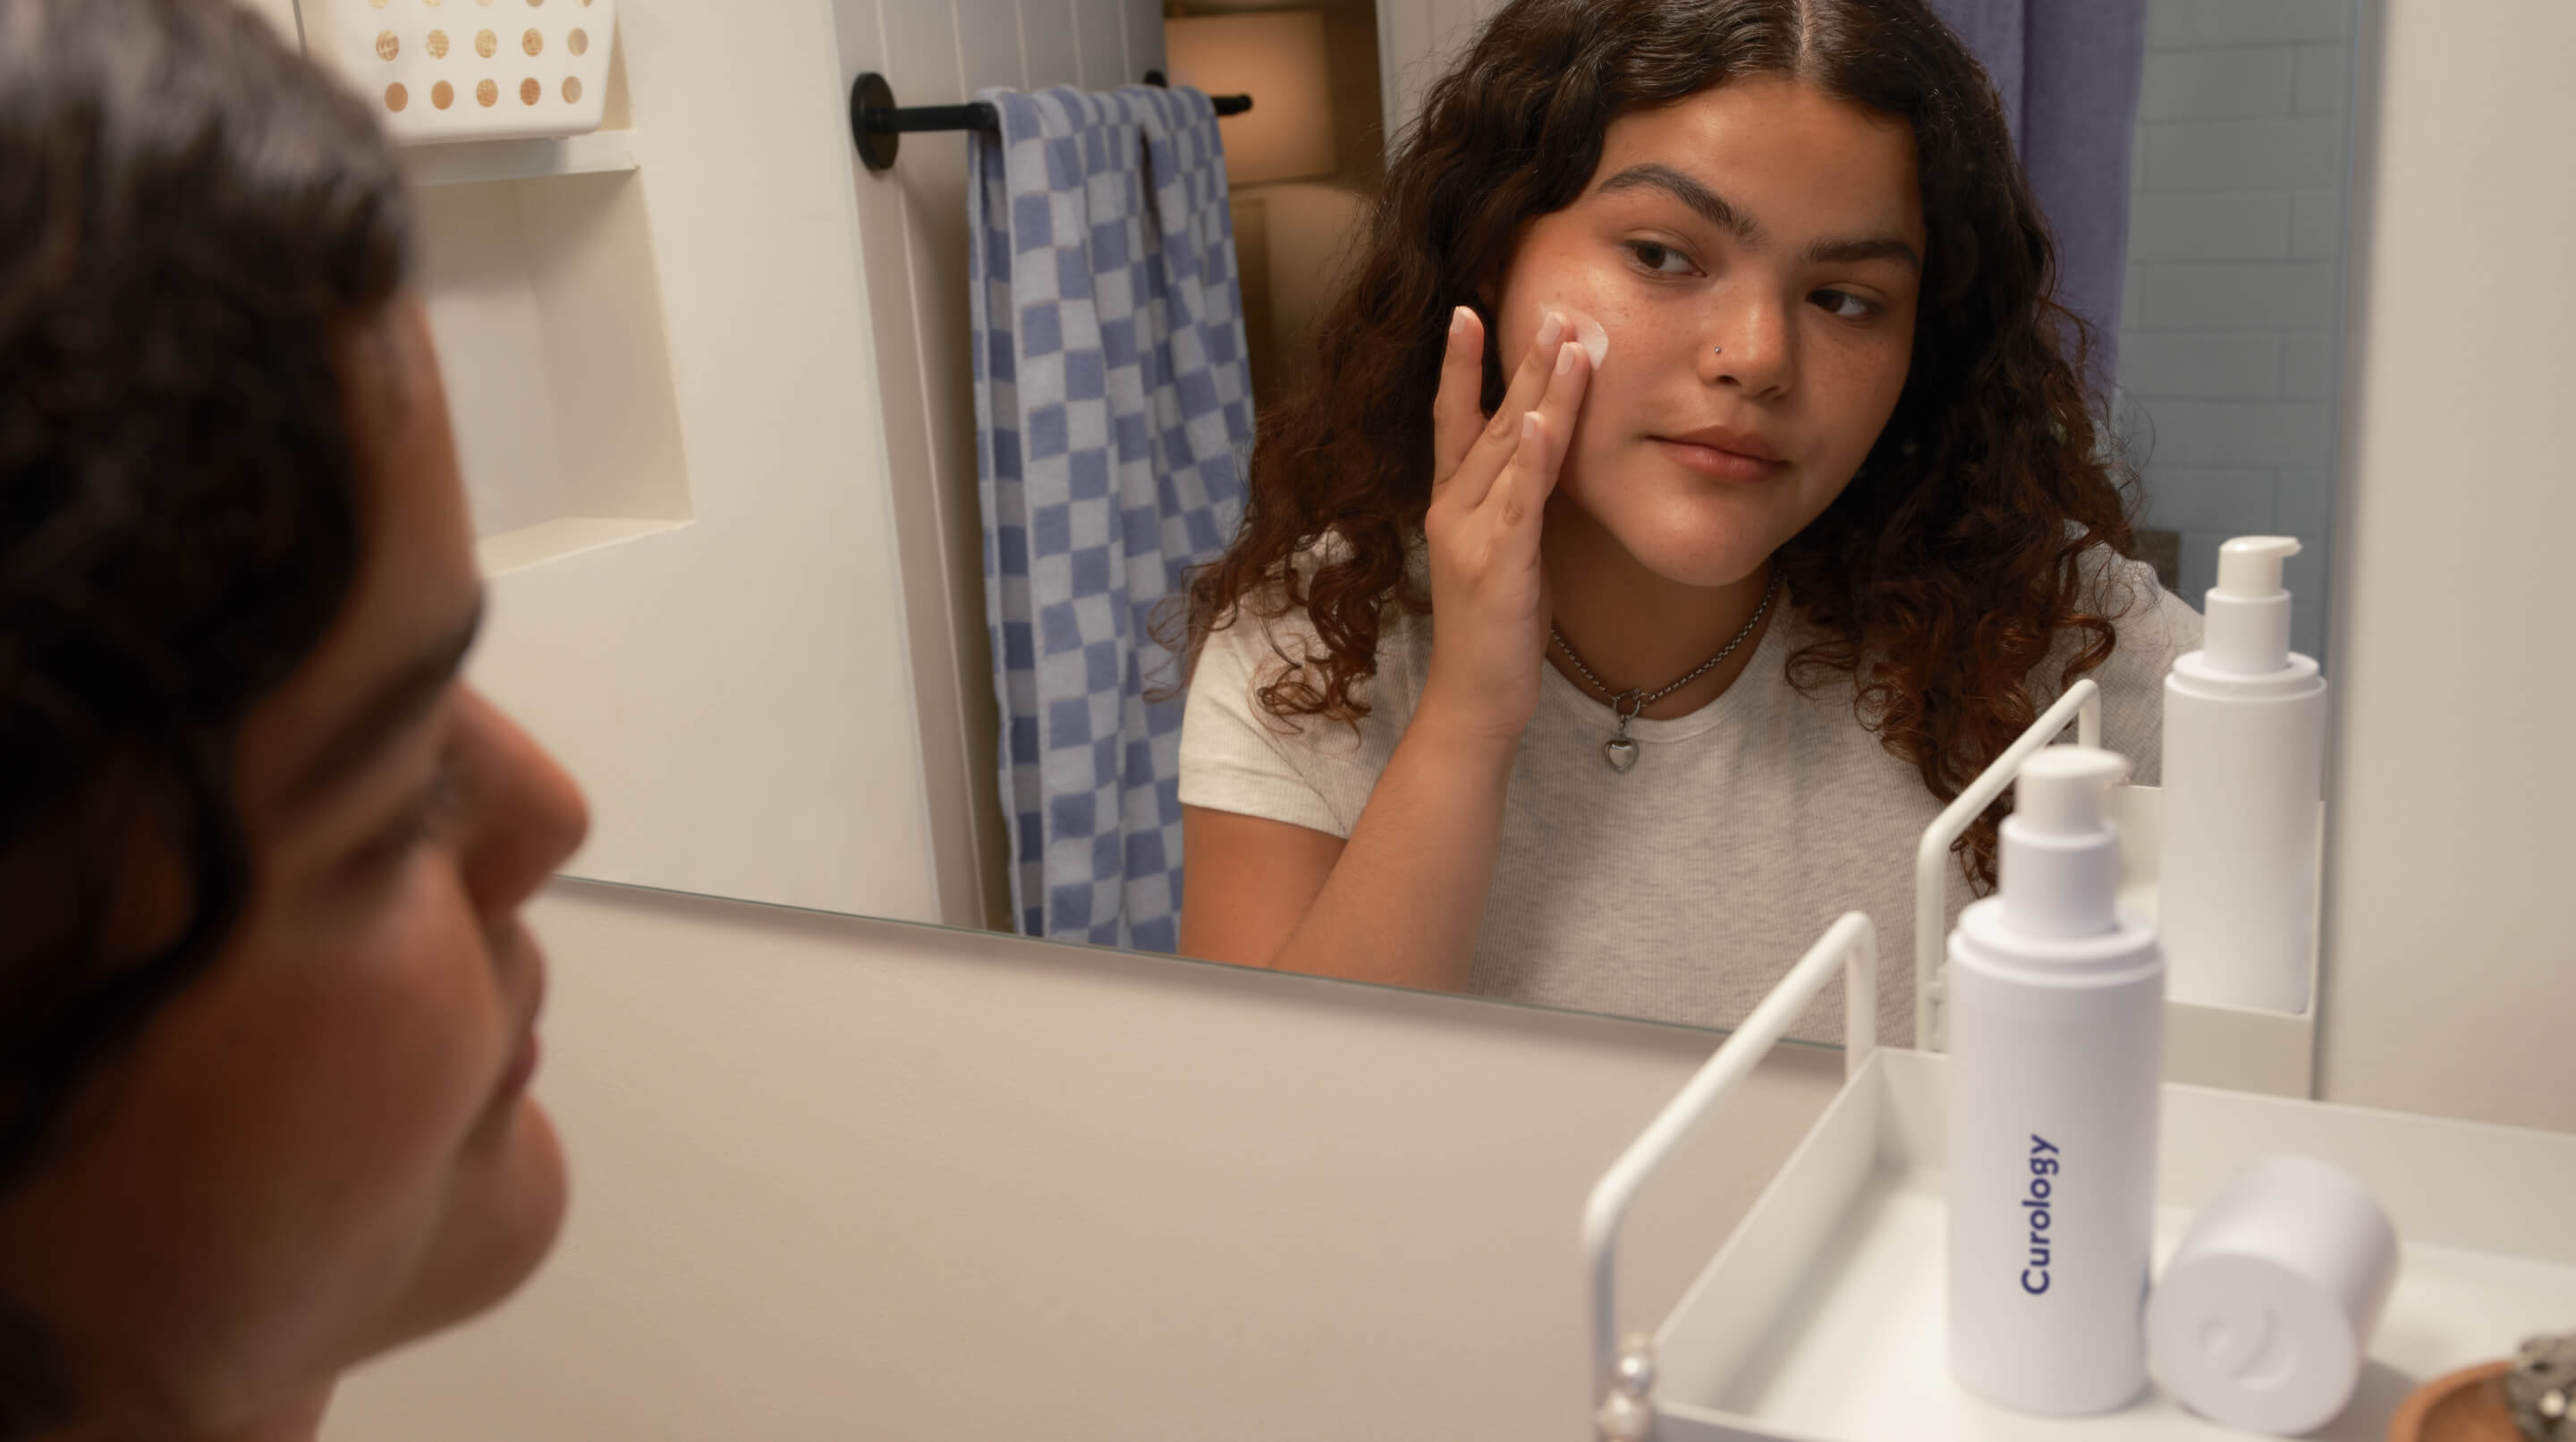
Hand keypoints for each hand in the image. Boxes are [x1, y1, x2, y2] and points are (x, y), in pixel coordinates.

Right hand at [1419, 305, 1592, 742]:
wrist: (1475, 700)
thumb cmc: (1496, 629)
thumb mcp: (1508, 553)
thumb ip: (1518, 503)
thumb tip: (1547, 457)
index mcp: (1452, 506)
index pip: (1453, 421)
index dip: (1458, 367)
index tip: (1467, 312)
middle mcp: (1452, 512)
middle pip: (1488, 421)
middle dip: (1521, 362)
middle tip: (1552, 308)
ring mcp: (1472, 538)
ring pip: (1506, 450)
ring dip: (1537, 391)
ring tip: (1565, 340)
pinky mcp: (1499, 568)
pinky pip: (1517, 504)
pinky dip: (1527, 459)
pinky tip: (1537, 420)